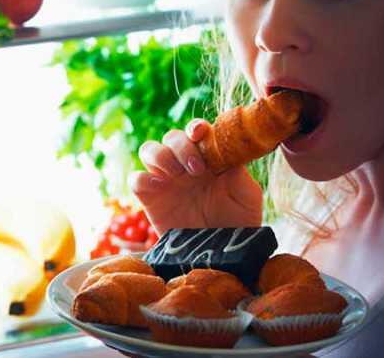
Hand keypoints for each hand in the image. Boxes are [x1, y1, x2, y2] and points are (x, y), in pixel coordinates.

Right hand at [130, 119, 262, 234]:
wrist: (222, 255)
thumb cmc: (238, 222)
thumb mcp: (247, 196)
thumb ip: (239, 171)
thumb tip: (228, 150)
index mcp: (209, 157)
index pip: (197, 131)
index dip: (196, 127)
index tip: (200, 133)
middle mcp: (185, 164)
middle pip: (172, 137)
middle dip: (182, 146)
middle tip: (197, 169)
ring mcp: (166, 180)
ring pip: (149, 149)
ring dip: (161, 155)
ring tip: (177, 174)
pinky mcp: (150, 198)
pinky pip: (136, 179)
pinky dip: (142, 177)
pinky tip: (159, 186)